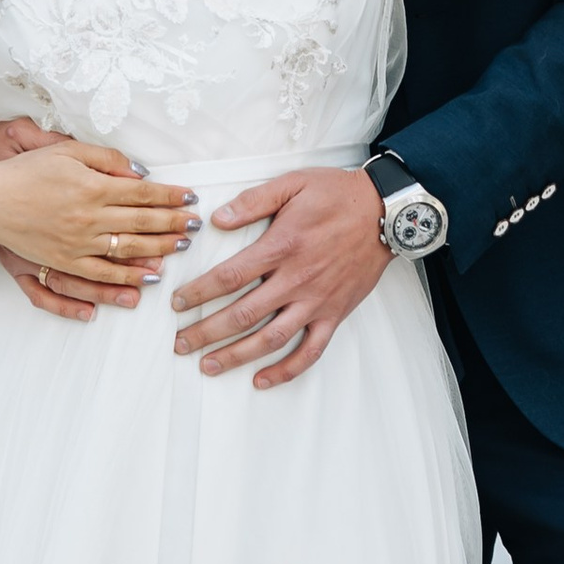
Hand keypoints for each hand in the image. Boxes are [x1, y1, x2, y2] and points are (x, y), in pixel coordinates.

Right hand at [0, 121, 194, 322]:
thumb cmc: (27, 171)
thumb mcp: (68, 150)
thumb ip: (107, 159)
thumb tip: (139, 172)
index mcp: (92, 187)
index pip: (142, 193)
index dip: (170, 197)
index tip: (191, 198)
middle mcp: (88, 218)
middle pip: (141, 224)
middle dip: (172, 224)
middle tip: (195, 226)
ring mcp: (76, 245)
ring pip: (126, 252)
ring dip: (157, 252)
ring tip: (180, 250)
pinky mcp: (63, 262)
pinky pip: (100, 276)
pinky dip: (124, 280)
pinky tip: (143, 282)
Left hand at [171, 166, 388, 388]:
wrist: (385, 212)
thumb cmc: (337, 194)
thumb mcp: (293, 184)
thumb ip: (254, 201)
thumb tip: (218, 219)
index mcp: (282, 246)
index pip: (230, 276)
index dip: (199, 292)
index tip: (177, 303)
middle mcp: (297, 279)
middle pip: (243, 314)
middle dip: (206, 332)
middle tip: (180, 344)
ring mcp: (316, 301)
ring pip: (271, 338)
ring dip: (237, 356)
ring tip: (208, 366)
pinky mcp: (335, 314)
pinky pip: (310, 351)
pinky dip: (286, 370)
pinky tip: (262, 379)